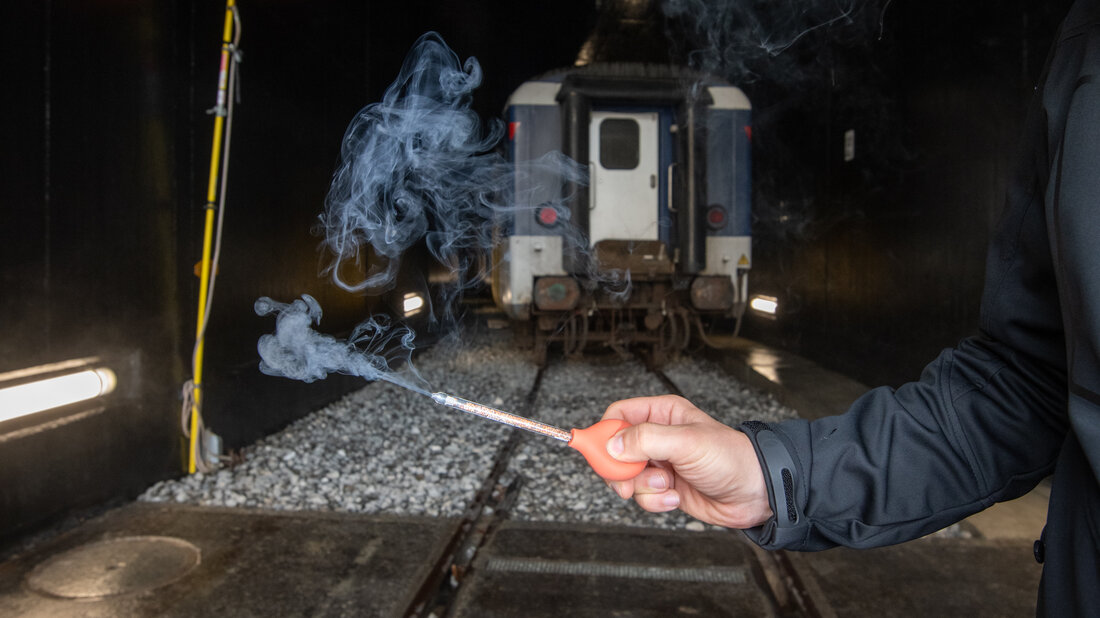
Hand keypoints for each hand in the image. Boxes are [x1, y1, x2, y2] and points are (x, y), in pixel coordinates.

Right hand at [602, 395, 772, 528]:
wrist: (755, 492)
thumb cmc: (731, 457)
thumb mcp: (687, 442)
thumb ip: (646, 440)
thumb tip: (612, 445)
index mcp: (661, 414)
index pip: (618, 416)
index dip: (605, 434)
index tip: (601, 454)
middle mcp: (657, 437)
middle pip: (614, 450)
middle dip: (620, 470)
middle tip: (627, 482)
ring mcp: (659, 464)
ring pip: (626, 477)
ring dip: (644, 487)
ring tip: (669, 486)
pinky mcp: (664, 488)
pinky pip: (642, 497)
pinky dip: (656, 502)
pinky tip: (676, 498)